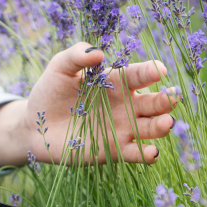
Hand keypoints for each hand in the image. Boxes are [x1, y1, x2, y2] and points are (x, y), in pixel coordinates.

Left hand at [0, 42, 175, 166]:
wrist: (35, 126)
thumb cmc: (50, 92)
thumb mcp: (59, 68)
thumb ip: (76, 55)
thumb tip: (97, 53)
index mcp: (117, 81)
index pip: (140, 74)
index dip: (151, 71)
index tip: (160, 70)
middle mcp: (126, 105)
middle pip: (154, 102)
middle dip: (165, 99)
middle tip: (172, 97)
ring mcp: (123, 128)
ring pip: (151, 127)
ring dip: (161, 125)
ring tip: (166, 122)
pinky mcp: (114, 150)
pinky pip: (136, 153)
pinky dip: (146, 154)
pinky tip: (151, 152)